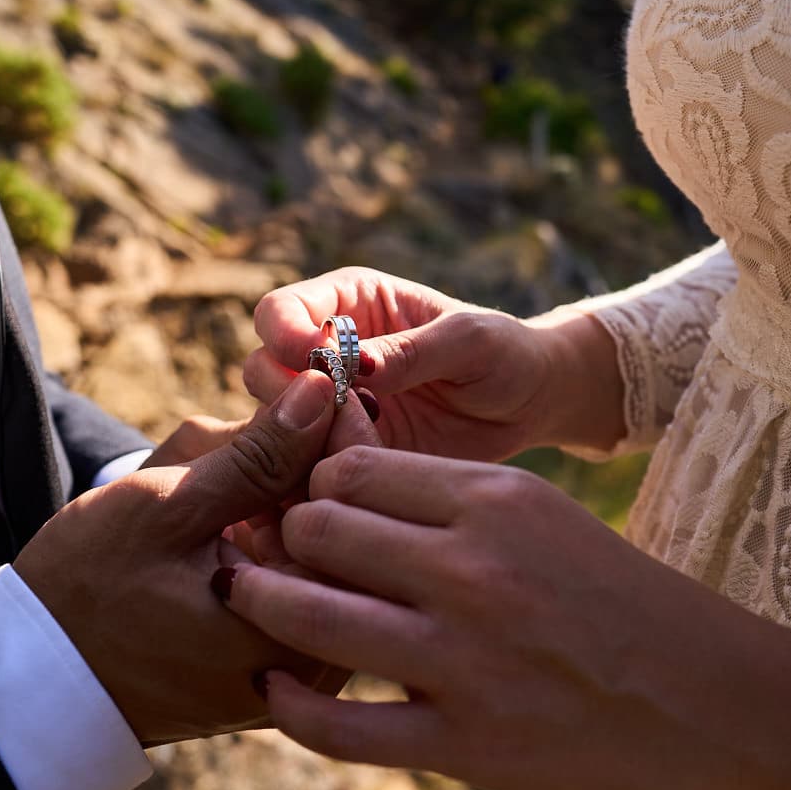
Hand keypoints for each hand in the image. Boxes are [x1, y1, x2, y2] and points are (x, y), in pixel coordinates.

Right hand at [13, 370, 338, 745]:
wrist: (39, 676)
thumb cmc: (84, 592)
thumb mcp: (166, 508)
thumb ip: (257, 453)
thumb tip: (324, 390)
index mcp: (299, 634)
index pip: (352, 513)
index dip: (342, 434)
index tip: (328, 377)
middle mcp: (318, 666)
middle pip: (343, 534)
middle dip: (307, 465)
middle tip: (276, 406)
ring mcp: (300, 671)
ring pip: (316, 553)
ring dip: (282, 497)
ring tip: (219, 464)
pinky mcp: (277, 665)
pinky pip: (293, 580)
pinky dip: (267, 535)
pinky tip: (221, 506)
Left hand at [217, 447, 790, 789]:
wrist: (724, 707)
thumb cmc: (632, 607)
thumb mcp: (550, 524)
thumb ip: (453, 509)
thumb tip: (349, 497)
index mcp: (497, 499)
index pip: (352, 468)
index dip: (312, 485)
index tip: (304, 507)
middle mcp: (472, 568)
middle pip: (318, 527)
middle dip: (281, 539)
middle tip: (267, 555)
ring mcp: (465, 659)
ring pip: (307, 614)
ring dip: (261, 605)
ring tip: (245, 603)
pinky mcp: (466, 743)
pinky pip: (337, 726)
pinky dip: (290, 707)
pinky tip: (276, 692)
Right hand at [246, 267, 615, 461]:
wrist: (528, 406)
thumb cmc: (503, 353)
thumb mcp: (470, 341)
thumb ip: (412, 350)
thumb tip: (358, 364)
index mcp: (347, 305)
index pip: (280, 312)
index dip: (285, 335)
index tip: (316, 360)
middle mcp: (325, 356)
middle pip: (262, 371)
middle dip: (286, 396)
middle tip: (337, 416)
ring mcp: (329, 411)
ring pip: (275, 429)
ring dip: (302, 444)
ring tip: (354, 450)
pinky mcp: (344, 457)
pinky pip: (307, 472)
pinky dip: (317, 480)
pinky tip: (353, 484)